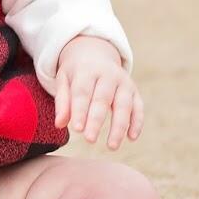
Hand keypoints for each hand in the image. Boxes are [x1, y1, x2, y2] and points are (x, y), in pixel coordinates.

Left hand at [54, 35, 143, 149]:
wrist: (96, 51)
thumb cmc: (76, 72)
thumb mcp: (64, 80)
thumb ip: (62, 102)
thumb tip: (59, 124)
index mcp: (87, 70)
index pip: (83, 92)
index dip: (80, 111)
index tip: (76, 129)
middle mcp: (108, 74)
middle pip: (103, 99)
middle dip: (96, 120)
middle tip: (89, 140)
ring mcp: (124, 82)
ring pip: (124, 104)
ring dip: (119, 126)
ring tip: (111, 146)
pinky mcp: (135, 90)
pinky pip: (139, 107)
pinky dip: (137, 122)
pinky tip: (132, 138)